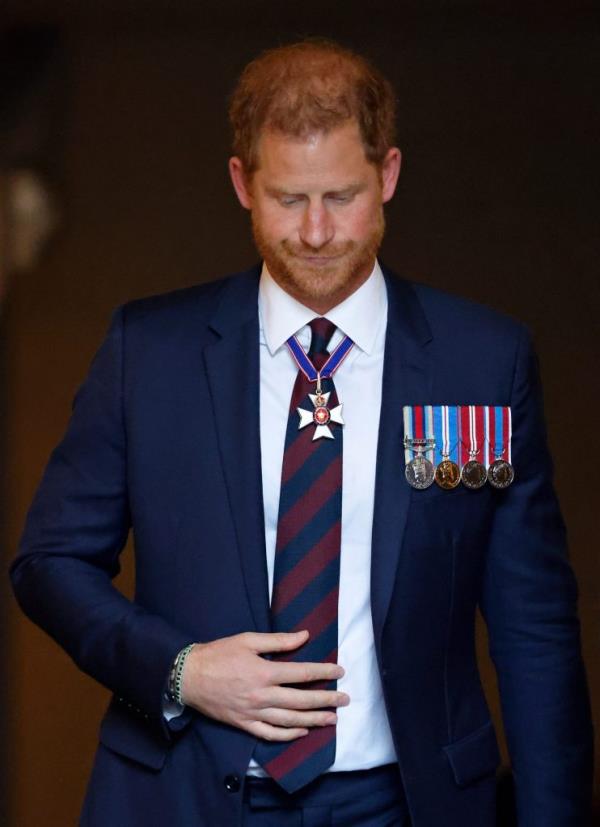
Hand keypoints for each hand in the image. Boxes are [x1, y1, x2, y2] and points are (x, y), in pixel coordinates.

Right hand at [181, 630, 348, 740]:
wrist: (188, 676)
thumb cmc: (219, 654)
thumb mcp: (248, 640)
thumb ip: (278, 641)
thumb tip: (304, 636)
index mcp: (265, 672)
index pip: (302, 673)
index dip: (324, 672)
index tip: (340, 671)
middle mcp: (262, 695)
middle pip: (301, 700)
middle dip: (326, 700)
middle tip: (345, 700)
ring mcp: (253, 713)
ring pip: (290, 720)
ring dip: (314, 720)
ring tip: (332, 719)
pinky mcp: (244, 724)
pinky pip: (270, 733)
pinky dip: (288, 735)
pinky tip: (302, 732)